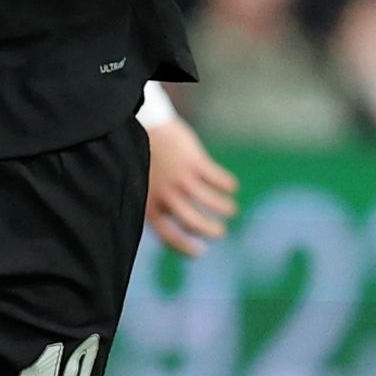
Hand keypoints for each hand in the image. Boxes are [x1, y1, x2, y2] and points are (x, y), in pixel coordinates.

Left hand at [144, 120, 239, 254]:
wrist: (145, 124)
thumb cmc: (145, 157)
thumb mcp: (144, 185)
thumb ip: (159, 205)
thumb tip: (182, 225)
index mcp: (150, 205)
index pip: (169, 236)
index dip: (186, 248)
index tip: (200, 251)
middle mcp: (167, 195)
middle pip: (194, 223)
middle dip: (211, 231)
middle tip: (220, 232)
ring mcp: (182, 179)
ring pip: (210, 202)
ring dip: (225, 209)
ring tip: (231, 210)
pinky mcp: (195, 162)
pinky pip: (217, 179)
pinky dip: (228, 185)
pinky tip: (231, 186)